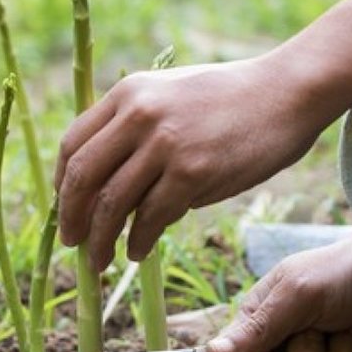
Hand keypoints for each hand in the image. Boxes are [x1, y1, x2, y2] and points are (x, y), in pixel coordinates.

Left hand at [54, 58, 338, 268]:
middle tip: (71, 243)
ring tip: (99, 260)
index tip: (65, 208)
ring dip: (99, 240)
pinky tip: (137, 252)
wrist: (288, 91)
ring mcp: (164, 143)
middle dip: (70, 217)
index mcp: (127, 93)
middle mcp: (139, 115)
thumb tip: (104, 181)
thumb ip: (135, 126)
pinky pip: (149, 218)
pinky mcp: (192, 172)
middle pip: (82, 178)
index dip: (63, 184)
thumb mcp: (169, 95)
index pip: (72, 144)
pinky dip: (138, 241)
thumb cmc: (231, 99)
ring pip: (111, 204)